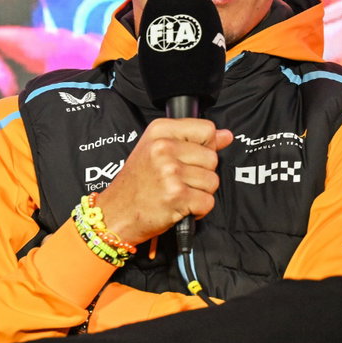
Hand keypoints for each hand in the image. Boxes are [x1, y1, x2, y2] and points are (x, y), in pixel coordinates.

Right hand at [96, 119, 232, 244]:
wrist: (115, 213)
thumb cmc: (136, 184)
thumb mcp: (156, 151)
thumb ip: (193, 141)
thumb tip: (226, 135)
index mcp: (159, 131)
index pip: (207, 129)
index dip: (203, 146)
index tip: (186, 157)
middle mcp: (163, 148)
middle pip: (212, 158)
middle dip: (201, 173)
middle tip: (176, 180)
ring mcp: (170, 171)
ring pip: (212, 181)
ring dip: (199, 193)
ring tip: (176, 193)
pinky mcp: (176, 195)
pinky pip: (208, 202)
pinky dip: (197, 210)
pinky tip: (178, 206)